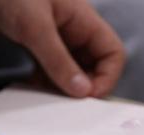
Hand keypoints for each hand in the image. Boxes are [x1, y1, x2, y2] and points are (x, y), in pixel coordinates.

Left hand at [0, 0, 124, 97]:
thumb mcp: (35, 27)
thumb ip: (58, 59)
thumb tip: (82, 91)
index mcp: (83, 20)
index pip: (112, 54)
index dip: (106, 77)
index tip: (87, 97)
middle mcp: (72, 31)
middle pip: (93, 66)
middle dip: (83, 87)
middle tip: (65, 105)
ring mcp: (52, 39)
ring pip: (69, 71)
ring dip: (61, 88)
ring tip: (46, 99)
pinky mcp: (32, 46)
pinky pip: (47, 71)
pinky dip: (43, 83)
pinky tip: (30, 90)